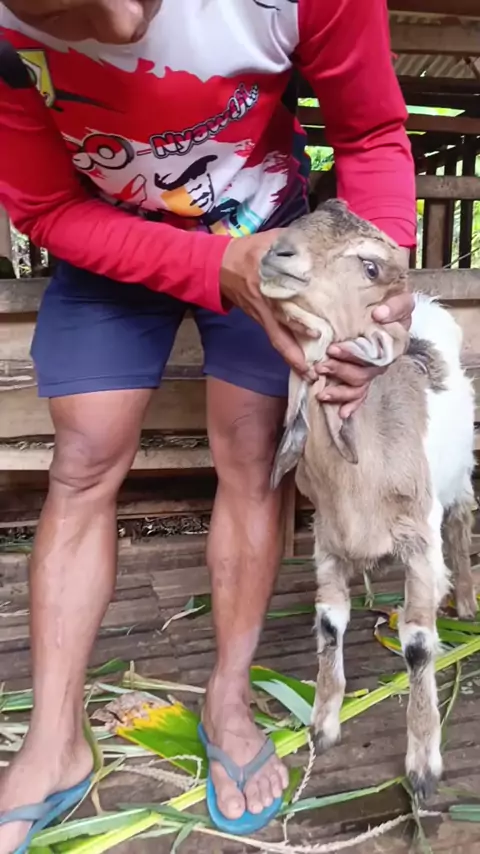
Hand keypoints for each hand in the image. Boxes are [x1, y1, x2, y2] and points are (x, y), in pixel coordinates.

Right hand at [220, 232, 318, 379]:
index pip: (284, 307)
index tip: (317, 334)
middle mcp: (265, 306)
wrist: (218, 266)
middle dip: (297, 354)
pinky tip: (302, 363)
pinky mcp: (260, 320)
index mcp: (267, 284)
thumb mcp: (270, 240)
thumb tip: (320, 241)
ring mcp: (261, 316)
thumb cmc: (247, 251)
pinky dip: (288, 352)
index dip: (298, 323)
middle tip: (316, 370)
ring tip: (311, 376)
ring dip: (293, 360)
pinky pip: (275, 339)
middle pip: (281, 336)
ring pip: (278, 342)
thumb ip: (293, 242)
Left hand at [315, 290, 414, 418]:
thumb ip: (394, 306)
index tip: (333, 349)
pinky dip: (352, 404)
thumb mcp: (399, 298)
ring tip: (322, 392)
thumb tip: (379, 315)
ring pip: (359, 384)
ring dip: (341, 390)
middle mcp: (384, 358)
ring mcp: (374, 368)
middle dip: (341, 370)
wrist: (388, 303)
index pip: (375, 352)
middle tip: (322, 366)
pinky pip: (361, 393)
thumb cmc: (392, 301)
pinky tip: (342, 414)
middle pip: (363, 372)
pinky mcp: (366, 374)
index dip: (352, 353)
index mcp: (392, 341)